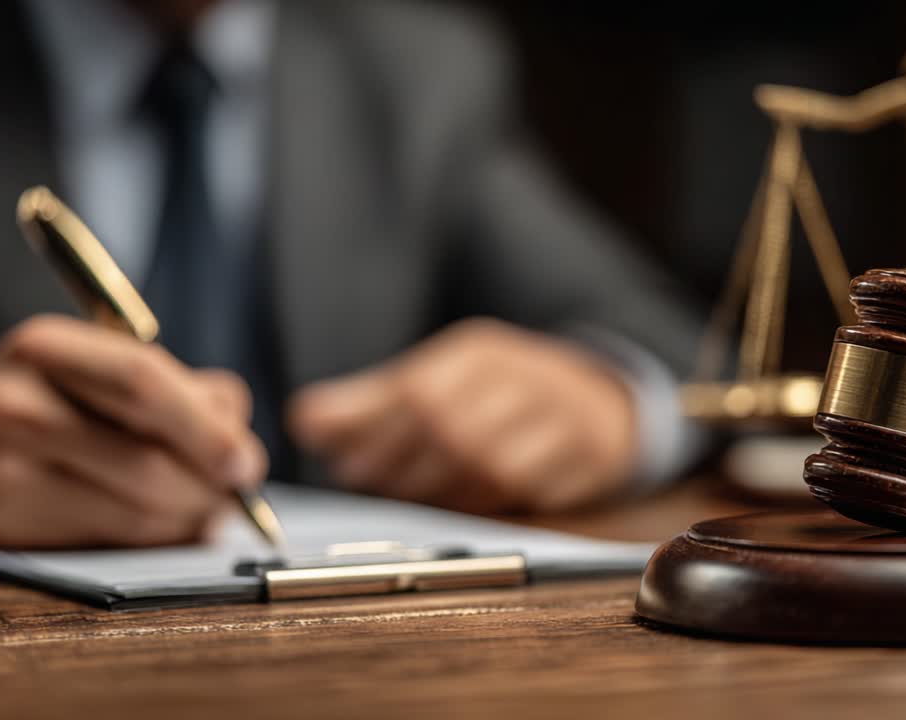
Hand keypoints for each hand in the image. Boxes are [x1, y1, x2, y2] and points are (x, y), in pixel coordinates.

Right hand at [0, 316, 266, 551]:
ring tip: (204, 509)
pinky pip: (104, 545)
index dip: (206, 429)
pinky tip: (159, 526)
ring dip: (187, 519)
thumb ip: (187, 388)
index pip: (142, 384)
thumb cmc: (52, 397)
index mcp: (43, 348)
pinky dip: (149, 541)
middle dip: (208, 487)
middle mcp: (10, 406)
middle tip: (236, 493)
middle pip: (145, 462)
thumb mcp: (105, 364)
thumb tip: (237, 431)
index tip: (248, 463)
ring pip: (133, 513)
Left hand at [288, 318, 637, 513]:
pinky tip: (451, 500)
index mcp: (483, 353)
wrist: (600, 404)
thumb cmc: (501, 394)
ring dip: (433, 488)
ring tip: (400, 492)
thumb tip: (305, 420)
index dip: (369, 428)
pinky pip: (522, 490)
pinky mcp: (584, 459)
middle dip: (396, 463)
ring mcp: (560, 419)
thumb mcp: (440, 379)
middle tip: (359, 479)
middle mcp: (525, 377)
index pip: (418, 391)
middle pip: (448, 428)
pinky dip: (478, 500)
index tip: (333, 451)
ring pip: (484, 464)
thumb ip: (373, 401)